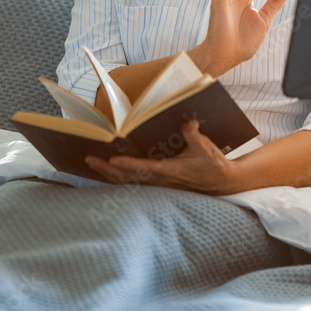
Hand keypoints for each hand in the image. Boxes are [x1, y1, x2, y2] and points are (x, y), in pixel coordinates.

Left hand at [84, 120, 235, 192]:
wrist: (221, 182)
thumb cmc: (213, 164)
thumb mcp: (206, 147)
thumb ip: (194, 136)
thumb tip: (188, 124)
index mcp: (171, 171)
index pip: (144, 168)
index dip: (127, 165)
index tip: (111, 160)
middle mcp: (162, 181)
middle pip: (129, 177)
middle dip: (107, 169)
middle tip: (89, 159)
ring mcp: (160, 185)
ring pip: (129, 182)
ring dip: (110, 174)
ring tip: (93, 164)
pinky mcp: (160, 185)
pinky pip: (135, 183)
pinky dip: (120, 178)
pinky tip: (110, 172)